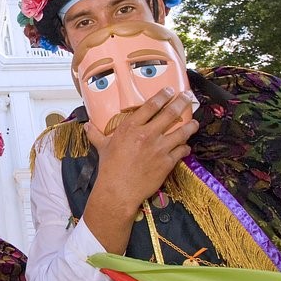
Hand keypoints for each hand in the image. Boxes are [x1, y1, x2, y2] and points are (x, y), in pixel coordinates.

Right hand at [82, 87, 198, 252]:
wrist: (119, 191)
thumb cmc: (109, 168)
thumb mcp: (102, 147)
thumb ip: (96, 134)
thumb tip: (86, 126)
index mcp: (131, 127)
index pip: (151, 106)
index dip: (162, 96)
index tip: (170, 90)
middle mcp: (147, 134)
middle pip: (170, 114)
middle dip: (181, 103)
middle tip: (188, 97)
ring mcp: (159, 148)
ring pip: (181, 132)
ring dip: (190, 125)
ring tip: (194, 122)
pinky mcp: (167, 162)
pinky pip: (182, 151)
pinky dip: (185, 147)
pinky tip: (186, 146)